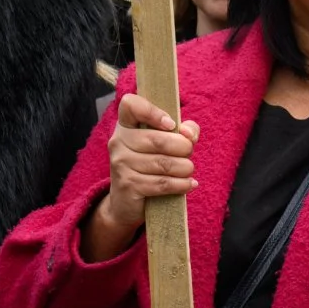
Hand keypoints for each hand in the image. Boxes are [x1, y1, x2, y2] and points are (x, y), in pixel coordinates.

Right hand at [84, 92, 198, 262]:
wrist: (126, 202)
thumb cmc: (150, 164)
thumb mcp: (164, 143)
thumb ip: (183, 130)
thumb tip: (190, 133)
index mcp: (125, 125)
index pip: (130, 105)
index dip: (153, 111)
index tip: (171, 124)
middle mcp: (118, 142)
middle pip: (158, 139)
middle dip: (183, 147)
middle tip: (189, 153)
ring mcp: (121, 164)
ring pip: (164, 163)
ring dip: (185, 167)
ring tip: (188, 169)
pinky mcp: (128, 186)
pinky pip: (162, 183)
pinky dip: (181, 184)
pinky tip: (189, 184)